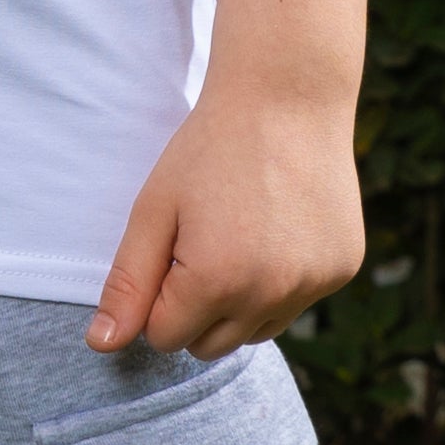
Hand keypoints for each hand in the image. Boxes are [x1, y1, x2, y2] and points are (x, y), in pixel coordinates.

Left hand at [90, 88, 363, 360]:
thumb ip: (128, 284)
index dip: (156, 300)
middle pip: (210, 347)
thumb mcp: (154, 210)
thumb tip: (102, 346)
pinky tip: (278, 229)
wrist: (288, 98)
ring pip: (255, 332)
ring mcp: (314, 284)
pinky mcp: (342, 270)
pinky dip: (280, 283)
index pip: (165, 338)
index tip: (169, 250)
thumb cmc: (209, 150)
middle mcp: (271, 293)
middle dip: (194, 311)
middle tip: (200, 244)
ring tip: (238, 237)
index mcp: (216, 280)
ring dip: (238, 304)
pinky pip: (295, 304)